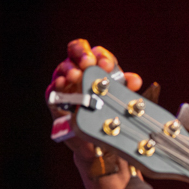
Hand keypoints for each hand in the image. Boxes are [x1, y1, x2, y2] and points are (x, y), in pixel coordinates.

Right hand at [47, 39, 143, 170]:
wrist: (96, 137)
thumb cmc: (107, 110)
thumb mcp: (119, 97)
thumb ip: (126, 87)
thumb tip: (134, 80)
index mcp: (97, 67)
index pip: (96, 52)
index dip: (102, 56)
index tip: (107, 65)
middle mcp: (80, 70)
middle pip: (76, 50)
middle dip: (82, 55)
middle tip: (88, 63)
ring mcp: (66, 82)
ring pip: (63, 68)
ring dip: (70, 70)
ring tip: (76, 76)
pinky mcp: (56, 97)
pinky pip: (53, 88)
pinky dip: (58, 84)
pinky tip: (63, 83)